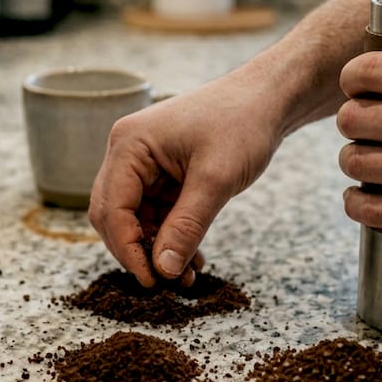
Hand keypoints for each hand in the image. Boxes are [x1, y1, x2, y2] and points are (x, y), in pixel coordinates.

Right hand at [89, 77, 283, 286]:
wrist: (269, 99)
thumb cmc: (242, 124)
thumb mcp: (216, 179)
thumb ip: (187, 226)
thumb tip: (164, 270)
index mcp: (130, 145)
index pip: (112, 208)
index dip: (128, 250)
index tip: (152, 281)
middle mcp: (127, 152)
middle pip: (113, 215)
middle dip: (138, 252)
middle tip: (166, 282)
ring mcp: (143, 162)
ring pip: (135, 219)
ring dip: (156, 249)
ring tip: (187, 276)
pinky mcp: (161, 172)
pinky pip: (156, 212)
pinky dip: (170, 236)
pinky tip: (192, 257)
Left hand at [336, 50, 381, 255]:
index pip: (369, 69)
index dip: (354, 78)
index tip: (356, 86)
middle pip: (352, 117)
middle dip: (355, 122)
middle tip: (367, 129)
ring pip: (353, 161)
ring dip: (357, 162)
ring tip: (371, 163)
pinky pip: (365, 208)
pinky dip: (359, 203)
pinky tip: (368, 198)